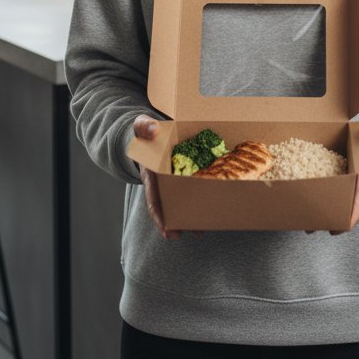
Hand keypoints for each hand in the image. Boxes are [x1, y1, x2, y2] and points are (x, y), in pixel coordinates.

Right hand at [133, 115, 202, 240]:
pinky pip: (197, 184)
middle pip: (173, 206)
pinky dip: (204, 192)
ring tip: (207, 227)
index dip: (160, 216)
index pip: (154, 200)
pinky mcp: (190, 172)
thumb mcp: (141, 126)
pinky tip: (217, 200)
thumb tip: (152, 130)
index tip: (168, 231)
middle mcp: (164, 182)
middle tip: (196, 232)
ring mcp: (177, 179)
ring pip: (186, 199)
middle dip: (182, 222)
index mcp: (151, 176)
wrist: (152, 131)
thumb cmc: (146, 131)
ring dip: (195, 213)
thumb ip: (143, 126)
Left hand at [306, 121, 358, 236]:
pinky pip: (325, 192)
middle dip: (325, 221)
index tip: (336, 230)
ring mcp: (343, 188)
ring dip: (317, 213)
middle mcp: (352, 190)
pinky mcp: (335, 182)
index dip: (349, 219)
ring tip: (300, 221)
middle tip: (308, 229)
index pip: (358, 206)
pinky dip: (315, 196)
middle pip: (339, 212)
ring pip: (331, 205)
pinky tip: (300, 197)